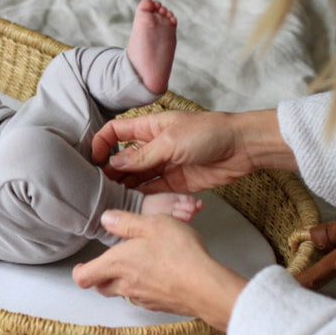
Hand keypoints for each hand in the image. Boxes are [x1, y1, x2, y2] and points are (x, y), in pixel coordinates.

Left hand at [71, 211, 245, 330]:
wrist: (206, 287)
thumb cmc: (179, 253)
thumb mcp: (152, 224)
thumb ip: (125, 222)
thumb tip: (106, 219)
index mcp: (116, 264)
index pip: (83, 277)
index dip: (79, 271)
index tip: (82, 265)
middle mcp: (125, 285)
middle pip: (101, 287)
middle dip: (101, 277)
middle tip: (109, 264)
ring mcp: (142, 298)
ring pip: (123, 293)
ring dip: (124, 282)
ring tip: (138, 265)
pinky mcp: (159, 306)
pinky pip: (143, 298)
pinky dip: (144, 288)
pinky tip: (159, 275)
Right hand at [91, 109, 295, 193]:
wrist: (242, 148)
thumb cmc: (209, 133)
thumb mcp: (170, 142)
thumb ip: (141, 155)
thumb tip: (114, 163)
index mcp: (148, 127)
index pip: (115, 132)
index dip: (101, 144)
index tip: (93, 160)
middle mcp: (152, 146)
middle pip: (123, 160)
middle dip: (111, 173)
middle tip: (100, 189)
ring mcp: (163, 165)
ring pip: (136, 178)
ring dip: (125, 189)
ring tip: (112, 202)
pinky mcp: (175, 183)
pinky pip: (153, 192)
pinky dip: (143, 199)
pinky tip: (132, 207)